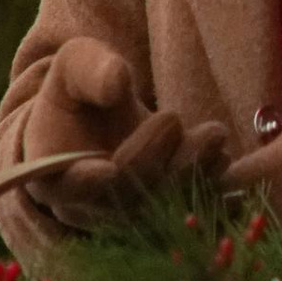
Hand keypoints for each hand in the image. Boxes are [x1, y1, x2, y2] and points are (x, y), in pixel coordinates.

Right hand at [11, 38, 229, 228]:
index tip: (109, 169)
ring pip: (160, 207)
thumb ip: (90, 70)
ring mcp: (130, 215)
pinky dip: (213, 192)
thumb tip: (117, 82)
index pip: (65, 187)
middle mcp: (91, 206)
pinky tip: (228, 162)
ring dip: (188, 174)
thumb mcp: (76, 66)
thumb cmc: (82, 90)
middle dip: (149, 159)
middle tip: (170, 118)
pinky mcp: (165, 214)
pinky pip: (191, 211)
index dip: (85, 183)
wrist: (102, 120)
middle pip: (122, 196)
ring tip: (213, 135)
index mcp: (54, 174)